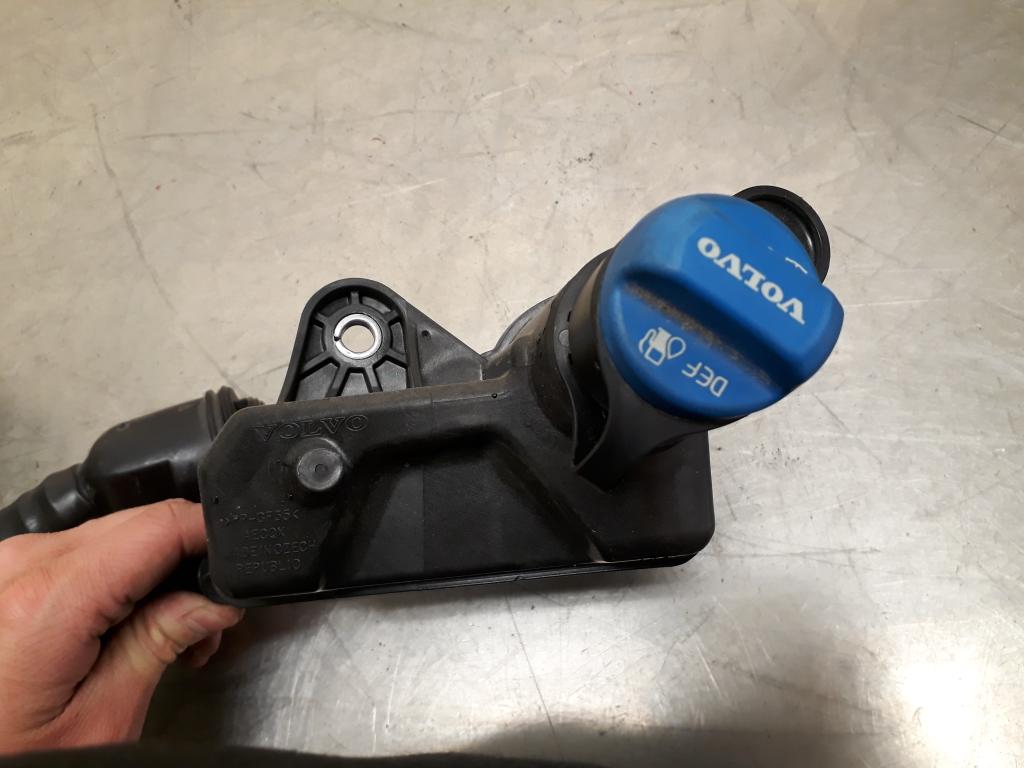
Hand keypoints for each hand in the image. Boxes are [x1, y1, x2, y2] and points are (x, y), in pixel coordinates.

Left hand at [0, 499, 242, 753]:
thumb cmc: (14, 759)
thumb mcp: (103, 718)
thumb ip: (160, 642)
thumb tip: (214, 600)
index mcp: (47, 600)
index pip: (158, 526)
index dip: (209, 539)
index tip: (236, 568)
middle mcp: (20, 565)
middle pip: (139, 526)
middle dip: (186, 565)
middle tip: (207, 623)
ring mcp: (9, 563)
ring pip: (115, 535)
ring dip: (154, 575)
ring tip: (170, 635)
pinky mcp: (8, 572)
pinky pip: (82, 551)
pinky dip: (116, 578)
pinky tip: (127, 623)